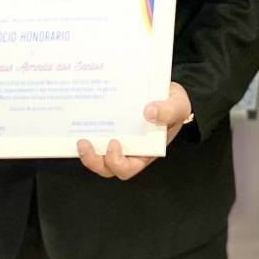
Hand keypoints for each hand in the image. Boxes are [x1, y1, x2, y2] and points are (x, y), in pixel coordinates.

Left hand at [75, 84, 192, 180]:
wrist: (167, 91)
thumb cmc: (175, 104)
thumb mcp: (178, 105)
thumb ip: (169, 110)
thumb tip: (149, 112)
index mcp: (146, 152)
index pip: (128, 168)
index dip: (117, 162)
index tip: (114, 143)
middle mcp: (129, 150)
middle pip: (107, 167)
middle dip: (93, 160)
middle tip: (84, 143)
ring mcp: (118, 140)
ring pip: (97, 156)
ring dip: (86, 152)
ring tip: (80, 139)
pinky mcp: (110, 128)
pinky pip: (95, 137)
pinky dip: (86, 132)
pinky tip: (79, 120)